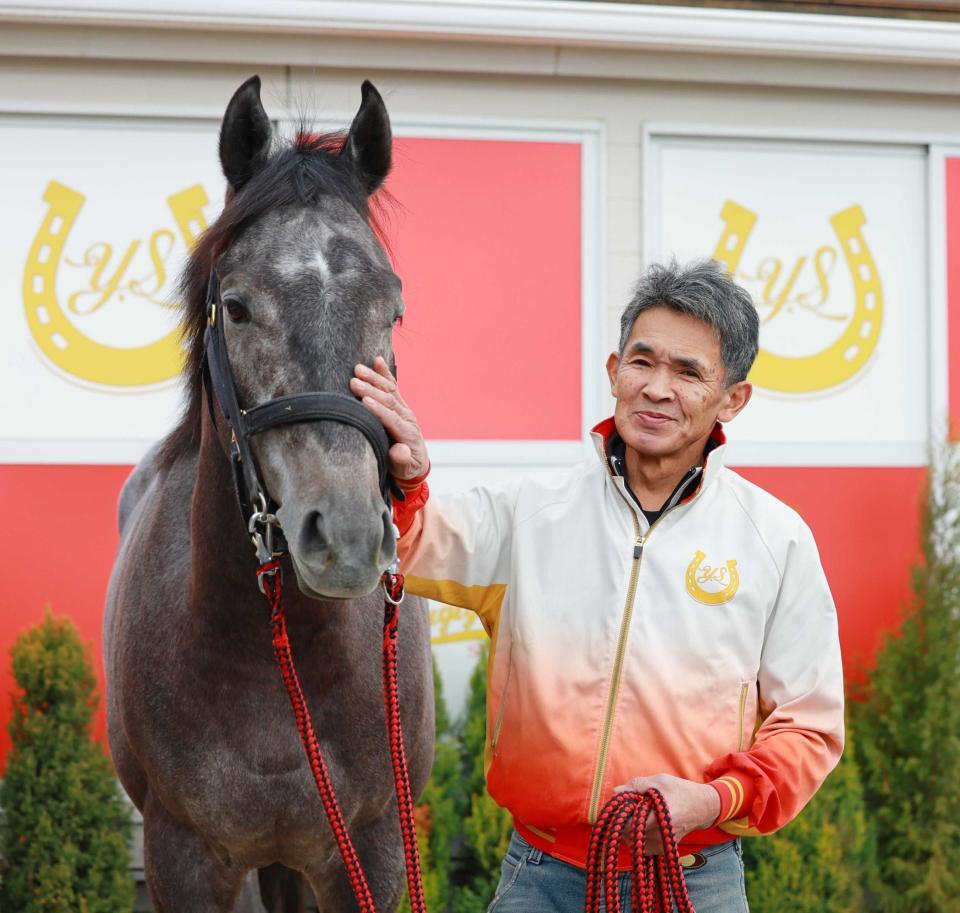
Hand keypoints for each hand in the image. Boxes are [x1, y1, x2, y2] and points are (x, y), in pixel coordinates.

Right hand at [350, 357, 429, 481]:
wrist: (415, 462)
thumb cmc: (405, 467)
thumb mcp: (404, 469)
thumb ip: (401, 460)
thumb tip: (399, 450)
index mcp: (408, 433)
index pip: (392, 419)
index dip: (379, 410)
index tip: (364, 402)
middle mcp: (407, 418)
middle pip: (389, 401)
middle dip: (371, 390)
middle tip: (354, 381)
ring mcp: (403, 409)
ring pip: (389, 390)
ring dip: (374, 378)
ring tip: (357, 369)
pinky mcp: (399, 404)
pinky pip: (392, 386)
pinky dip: (384, 373)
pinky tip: (377, 360)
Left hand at [613, 774, 719, 854]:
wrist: (702, 807)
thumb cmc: (680, 791)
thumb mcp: (659, 781)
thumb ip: (636, 785)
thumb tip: (616, 791)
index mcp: (656, 819)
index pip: (627, 824)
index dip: (620, 813)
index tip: (622, 802)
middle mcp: (657, 837)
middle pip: (627, 833)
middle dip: (625, 819)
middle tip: (631, 805)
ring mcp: (660, 846)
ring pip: (632, 840)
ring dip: (630, 827)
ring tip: (640, 813)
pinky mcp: (661, 850)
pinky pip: (641, 845)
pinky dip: (638, 835)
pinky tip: (645, 822)